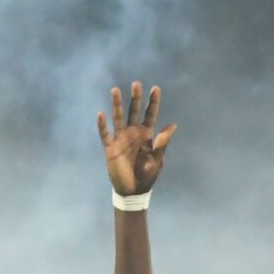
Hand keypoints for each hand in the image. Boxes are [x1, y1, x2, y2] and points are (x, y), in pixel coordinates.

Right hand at [98, 81, 174, 195]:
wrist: (133, 190)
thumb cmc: (147, 175)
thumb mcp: (157, 159)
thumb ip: (162, 142)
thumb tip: (173, 125)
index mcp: (147, 135)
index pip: (150, 114)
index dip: (153, 102)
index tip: (156, 88)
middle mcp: (133, 133)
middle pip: (134, 111)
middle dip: (135, 98)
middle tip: (136, 83)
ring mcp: (120, 138)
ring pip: (118, 117)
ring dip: (117, 104)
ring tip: (115, 89)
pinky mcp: (110, 147)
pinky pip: (105, 134)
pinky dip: (102, 124)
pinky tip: (101, 113)